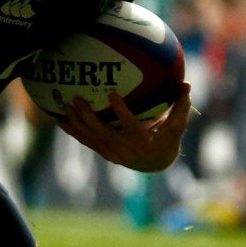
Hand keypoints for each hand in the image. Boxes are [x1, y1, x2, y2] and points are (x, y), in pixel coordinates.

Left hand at [58, 81, 192, 173]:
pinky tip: (58, 118)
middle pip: (103, 133)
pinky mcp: (103, 152)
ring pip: (90, 138)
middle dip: (88, 118)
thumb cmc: (167, 139)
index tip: (112, 94)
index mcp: (142, 140)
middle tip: (77, 99)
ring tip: (64, 106)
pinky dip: (72, 130)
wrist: (155, 163)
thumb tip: (188, 83)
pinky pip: (85, 140)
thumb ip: (182, 106)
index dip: (121, 112)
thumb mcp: (177, 126)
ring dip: (76, 123)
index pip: (130, 126)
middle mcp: (124, 149)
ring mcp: (111, 152)